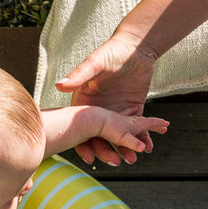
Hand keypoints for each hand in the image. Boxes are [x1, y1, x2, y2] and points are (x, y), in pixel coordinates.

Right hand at [57, 32, 156, 163]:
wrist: (135, 46)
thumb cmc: (111, 51)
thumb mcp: (95, 63)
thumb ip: (79, 75)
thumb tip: (59, 85)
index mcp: (84, 101)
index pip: (80, 128)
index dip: (83, 144)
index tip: (88, 158)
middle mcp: (98, 109)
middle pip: (100, 136)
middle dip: (108, 151)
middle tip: (117, 162)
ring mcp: (115, 110)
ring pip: (118, 134)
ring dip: (126, 147)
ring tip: (134, 158)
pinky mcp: (132, 108)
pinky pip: (136, 127)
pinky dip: (142, 137)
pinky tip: (148, 147)